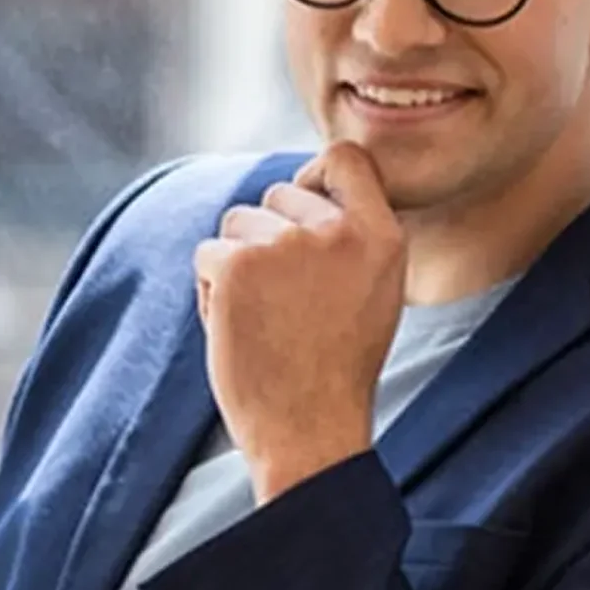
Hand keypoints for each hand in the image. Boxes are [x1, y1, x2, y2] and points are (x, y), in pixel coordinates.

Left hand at [193, 142, 406, 501]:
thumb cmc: (336, 369)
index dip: (314, 178)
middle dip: (268, 236)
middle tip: (286, 301)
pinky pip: (208, 255)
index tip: (304, 212)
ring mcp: (285, 244)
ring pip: (237, 222)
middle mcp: (338, 230)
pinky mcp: (237, 264)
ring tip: (265, 317)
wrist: (308, 430)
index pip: (346, 159)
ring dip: (238, 262)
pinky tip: (239, 328)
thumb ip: (352, 238)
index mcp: (382, 236)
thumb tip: (308, 185)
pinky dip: (212, 291)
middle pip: (278, 194)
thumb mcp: (375, 293)